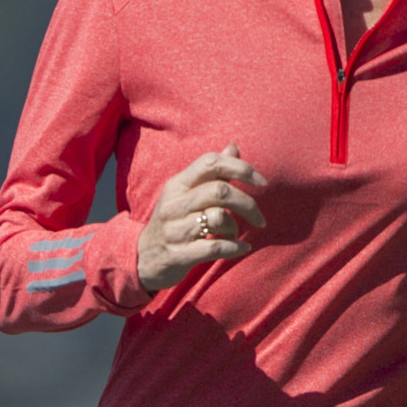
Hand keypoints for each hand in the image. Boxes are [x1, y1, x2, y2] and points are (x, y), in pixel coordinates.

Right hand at [137, 146, 268, 291]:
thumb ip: (212, 172)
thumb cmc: (174, 221)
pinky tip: (242, 249)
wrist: (143, 259)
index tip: (262, 182)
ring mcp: (175, 229)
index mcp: (178, 184)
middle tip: (260, 218)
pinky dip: (235, 248)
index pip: (211, 162)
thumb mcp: (187, 193)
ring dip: (235, 228)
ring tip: (234, 235)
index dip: (241, 168)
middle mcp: (174, 203)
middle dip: (248, 204)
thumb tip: (234, 147)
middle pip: (220, 191)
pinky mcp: (178, 254)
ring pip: (218, 218)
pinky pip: (214, 248)